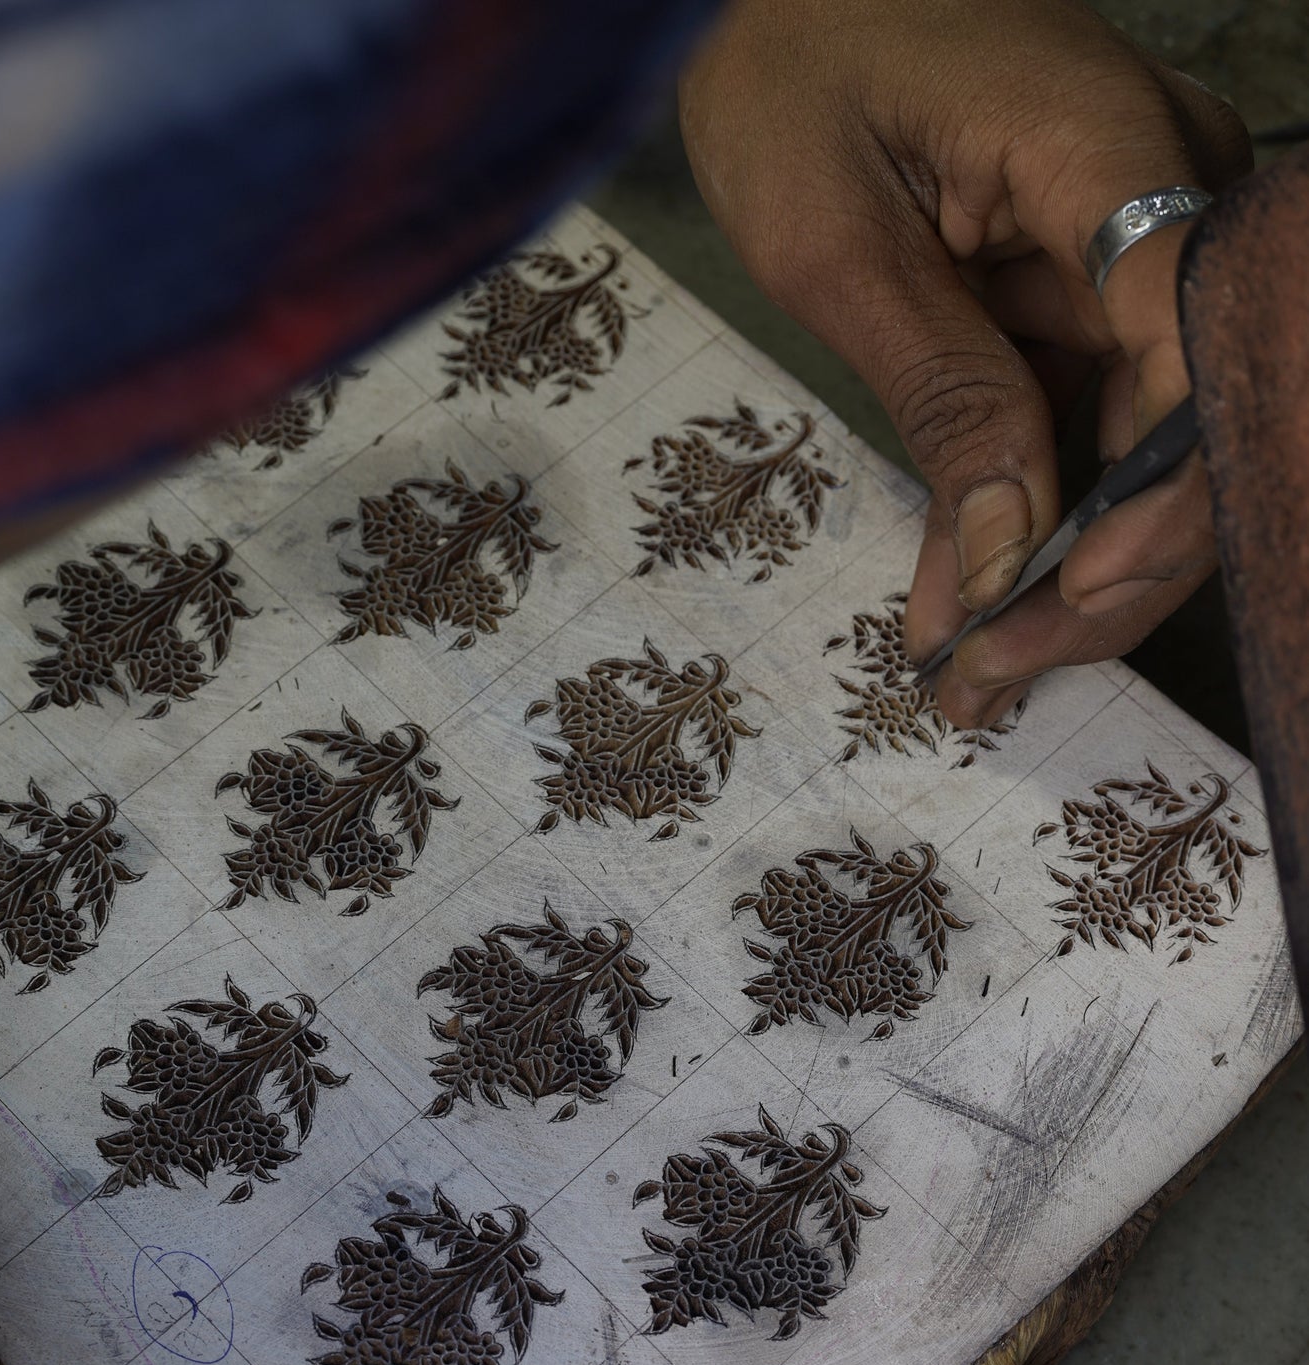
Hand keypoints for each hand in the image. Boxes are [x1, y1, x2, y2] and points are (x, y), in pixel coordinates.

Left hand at [678, 0, 1250, 724]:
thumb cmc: (788, 67)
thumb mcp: (835, 242)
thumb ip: (940, 391)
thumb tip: (1006, 551)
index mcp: (1105, 148)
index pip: (1194, 345)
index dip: (1154, 496)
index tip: (1066, 596)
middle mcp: (1160, 193)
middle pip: (1186, 420)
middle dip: (1099, 575)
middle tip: (989, 680)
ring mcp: (1128, 245)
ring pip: (1141, 443)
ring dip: (1058, 573)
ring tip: (967, 675)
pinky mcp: (1084, 288)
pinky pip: (1079, 421)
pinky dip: (1022, 517)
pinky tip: (960, 608)